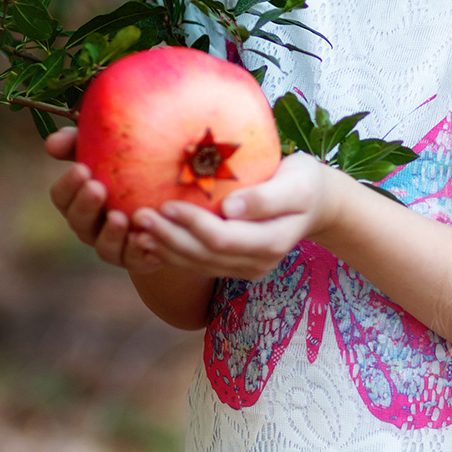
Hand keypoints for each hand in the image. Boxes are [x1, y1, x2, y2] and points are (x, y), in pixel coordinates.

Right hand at [44, 127, 165, 274]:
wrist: (177, 199)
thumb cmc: (135, 166)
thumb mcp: (111, 147)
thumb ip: (81, 140)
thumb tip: (52, 143)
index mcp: (80, 199)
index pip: (62, 196)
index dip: (68, 185)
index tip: (82, 168)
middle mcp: (92, 225)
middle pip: (78, 221)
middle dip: (85, 205)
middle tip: (97, 188)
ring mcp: (113, 245)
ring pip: (103, 246)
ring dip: (109, 232)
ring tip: (119, 217)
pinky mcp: (137, 258)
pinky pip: (133, 259)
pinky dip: (137, 250)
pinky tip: (144, 237)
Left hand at [128, 151, 345, 281]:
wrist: (315, 203)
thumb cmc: (303, 182)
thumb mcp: (295, 183)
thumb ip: (266, 198)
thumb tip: (230, 208)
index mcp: (271, 241)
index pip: (222, 238)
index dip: (191, 224)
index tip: (164, 203)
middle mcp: (257, 262)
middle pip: (204, 256)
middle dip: (168, 238)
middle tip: (138, 216)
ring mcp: (245, 269)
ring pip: (197, 265)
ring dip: (164, 248)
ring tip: (136, 228)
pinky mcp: (234, 266)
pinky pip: (198, 264)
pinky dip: (171, 254)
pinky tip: (150, 240)